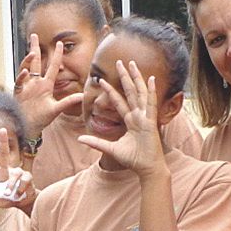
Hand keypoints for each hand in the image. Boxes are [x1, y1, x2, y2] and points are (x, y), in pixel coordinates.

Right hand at [13, 35, 84, 137]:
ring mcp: (26, 87)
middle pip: (36, 62)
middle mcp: (35, 83)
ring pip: (26, 69)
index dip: (57, 55)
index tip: (60, 43)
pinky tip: (26, 72)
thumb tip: (82, 96)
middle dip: (35, 49)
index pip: (53, 67)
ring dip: (28, 60)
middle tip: (34, 35)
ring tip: (32, 52)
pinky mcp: (18, 93)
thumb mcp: (56, 109)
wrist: (28, 127)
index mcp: (46, 85)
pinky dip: (22, 77)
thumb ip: (68, 102)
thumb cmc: (41, 119)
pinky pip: (20, 82)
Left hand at [77, 60, 165, 177]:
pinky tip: (149, 79)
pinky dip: (150, 91)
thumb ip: (96, 142)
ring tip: (131, 64)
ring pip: (139, 93)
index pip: (118, 101)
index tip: (101, 79)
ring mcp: (145, 117)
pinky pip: (150, 103)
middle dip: (125, 76)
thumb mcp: (111, 149)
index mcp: (131, 121)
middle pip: (130, 92)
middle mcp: (139, 116)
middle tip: (120, 62)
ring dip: (135, 78)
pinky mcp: (151, 121)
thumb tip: (79, 139)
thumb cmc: (133, 159)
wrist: (147, 168)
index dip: (110, 90)